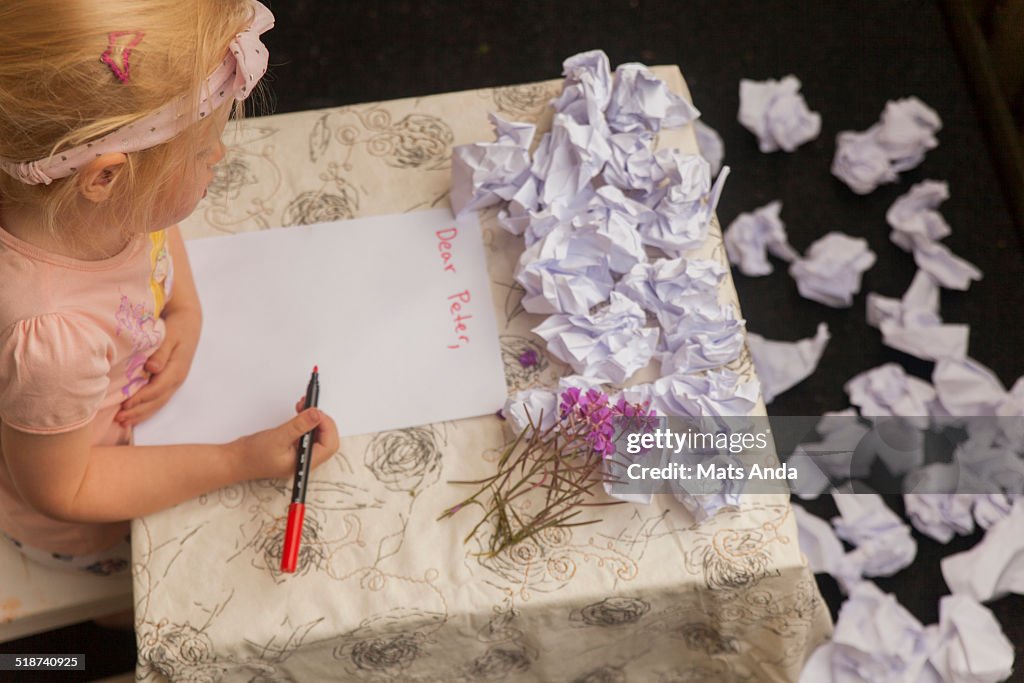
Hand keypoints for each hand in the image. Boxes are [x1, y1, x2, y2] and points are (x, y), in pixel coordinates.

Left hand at [116, 307, 200, 426]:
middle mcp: (176, 379)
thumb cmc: (177, 327)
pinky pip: (158, 399)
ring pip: (158, 403)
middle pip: (157, 401)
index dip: (140, 399)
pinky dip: (146, 408)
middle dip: (138, 412)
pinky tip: (135, 414)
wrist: (189, 322)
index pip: (157, 389)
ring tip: (124, 422)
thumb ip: (161, 353)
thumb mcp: (170, 336)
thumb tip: (152, 369)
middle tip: (119, 419)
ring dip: (141, 414)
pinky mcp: (170, 381)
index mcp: (176, 369)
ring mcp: (174, 382)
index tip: (124, 405)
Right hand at [229, 402, 340, 480]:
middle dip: (322, 420)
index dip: (327, 426)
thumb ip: (299, 426)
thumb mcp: (278, 437)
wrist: (235, 460)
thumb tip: (316, 414)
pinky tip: (300, 411)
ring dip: (314, 418)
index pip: (329, 445)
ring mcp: (300, 453)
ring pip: (318, 434)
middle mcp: (305, 459)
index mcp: (304, 463)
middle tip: (311, 407)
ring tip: (304, 405)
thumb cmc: (252, 456)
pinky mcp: (294, 446)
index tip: (317, 413)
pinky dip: (306, 420)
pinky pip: (307, 432)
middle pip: (327, 438)